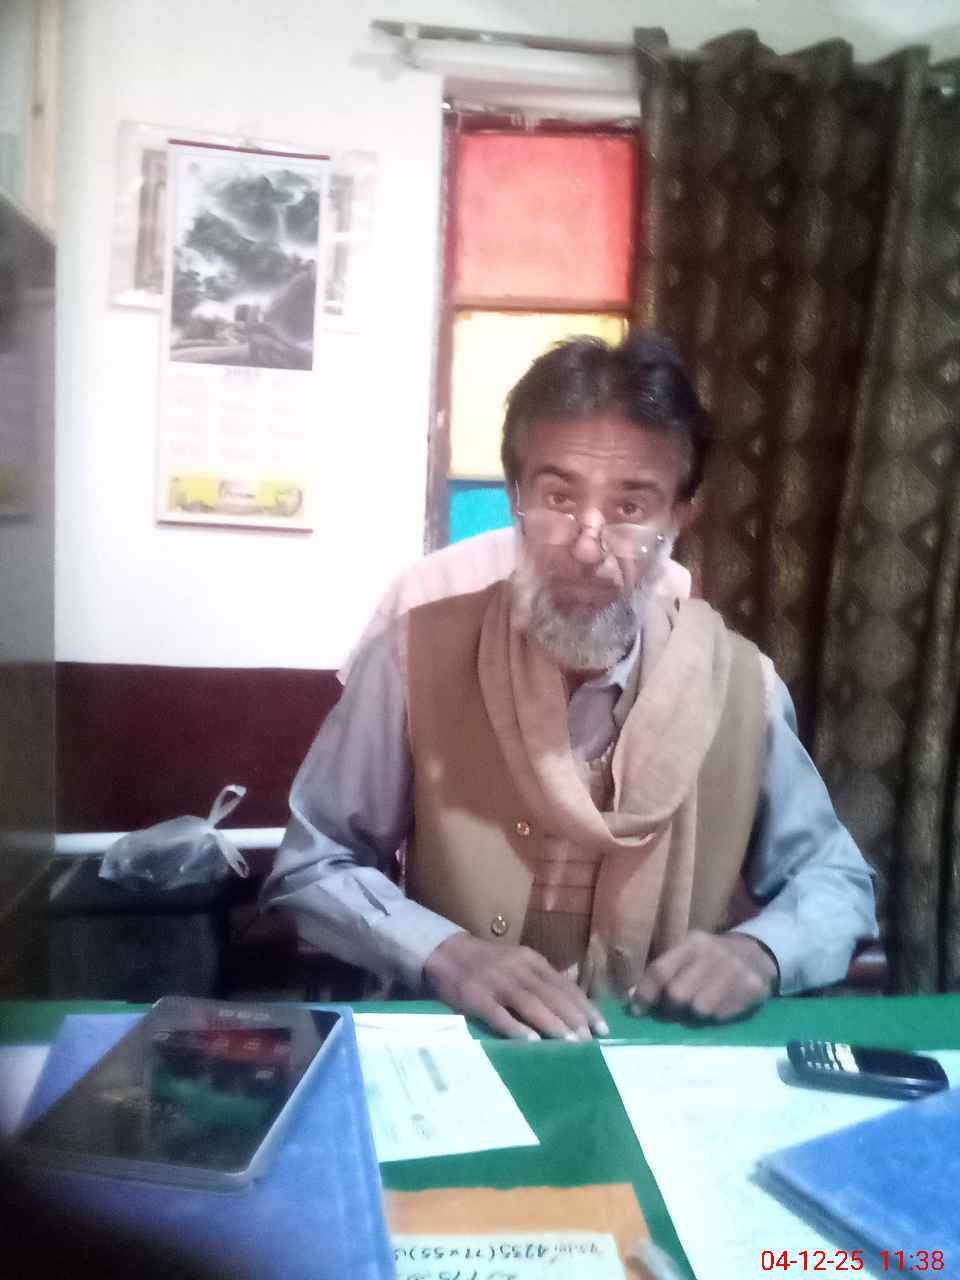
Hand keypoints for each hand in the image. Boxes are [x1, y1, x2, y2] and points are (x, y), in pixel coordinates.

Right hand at [423, 932, 608, 1040]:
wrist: (447, 953)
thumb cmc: (489, 963)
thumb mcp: (518, 962)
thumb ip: (541, 978)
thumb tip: (573, 1001)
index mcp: (531, 960)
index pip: (565, 985)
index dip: (585, 1007)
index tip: (603, 1027)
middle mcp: (517, 969)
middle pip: (552, 995)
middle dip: (574, 1019)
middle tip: (591, 1041)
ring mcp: (496, 983)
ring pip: (530, 1004)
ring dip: (553, 1024)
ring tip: (571, 1043)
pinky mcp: (476, 997)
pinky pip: (499, 1015)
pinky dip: (516, 1028)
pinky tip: (531, 1042)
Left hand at [628, 930, 777, 1022]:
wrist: (758, 954)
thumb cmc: (712, 960)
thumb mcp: (688, 956)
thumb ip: (663, 974)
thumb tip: (632, 998)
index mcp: (692, 943)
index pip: (661, 970)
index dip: (645, 993)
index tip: (637, 1011)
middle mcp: (713, 953)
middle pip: (678, 993)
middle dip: (670, 1010)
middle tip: (672, 1014)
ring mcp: (734, 970)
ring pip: (700, 1008)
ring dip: (694, 1017)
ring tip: (696, 1011)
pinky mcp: (752, 987)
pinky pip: (722, 1015)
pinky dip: (716, 1018)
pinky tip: (719, 1009)